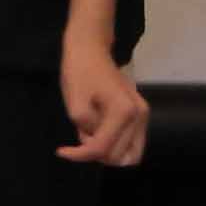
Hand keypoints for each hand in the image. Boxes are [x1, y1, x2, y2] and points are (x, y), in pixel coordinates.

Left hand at [57, 9, 150, 167]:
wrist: (91, 48)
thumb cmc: (80, 72)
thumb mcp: (74, 104)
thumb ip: (86, 132)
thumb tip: (96, 145)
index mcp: (125, 112)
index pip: (103, 149)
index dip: (80, 155)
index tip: (62, 150)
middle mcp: (140, 116)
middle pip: (119, 157)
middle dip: (96, 152)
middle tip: (80, 134)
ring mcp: (143, 115)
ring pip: (130, 155)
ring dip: (107, 151)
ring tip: (90, 132)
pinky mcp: (140, 115)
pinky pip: (130, 144)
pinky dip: (114, 145)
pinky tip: (98, 131)